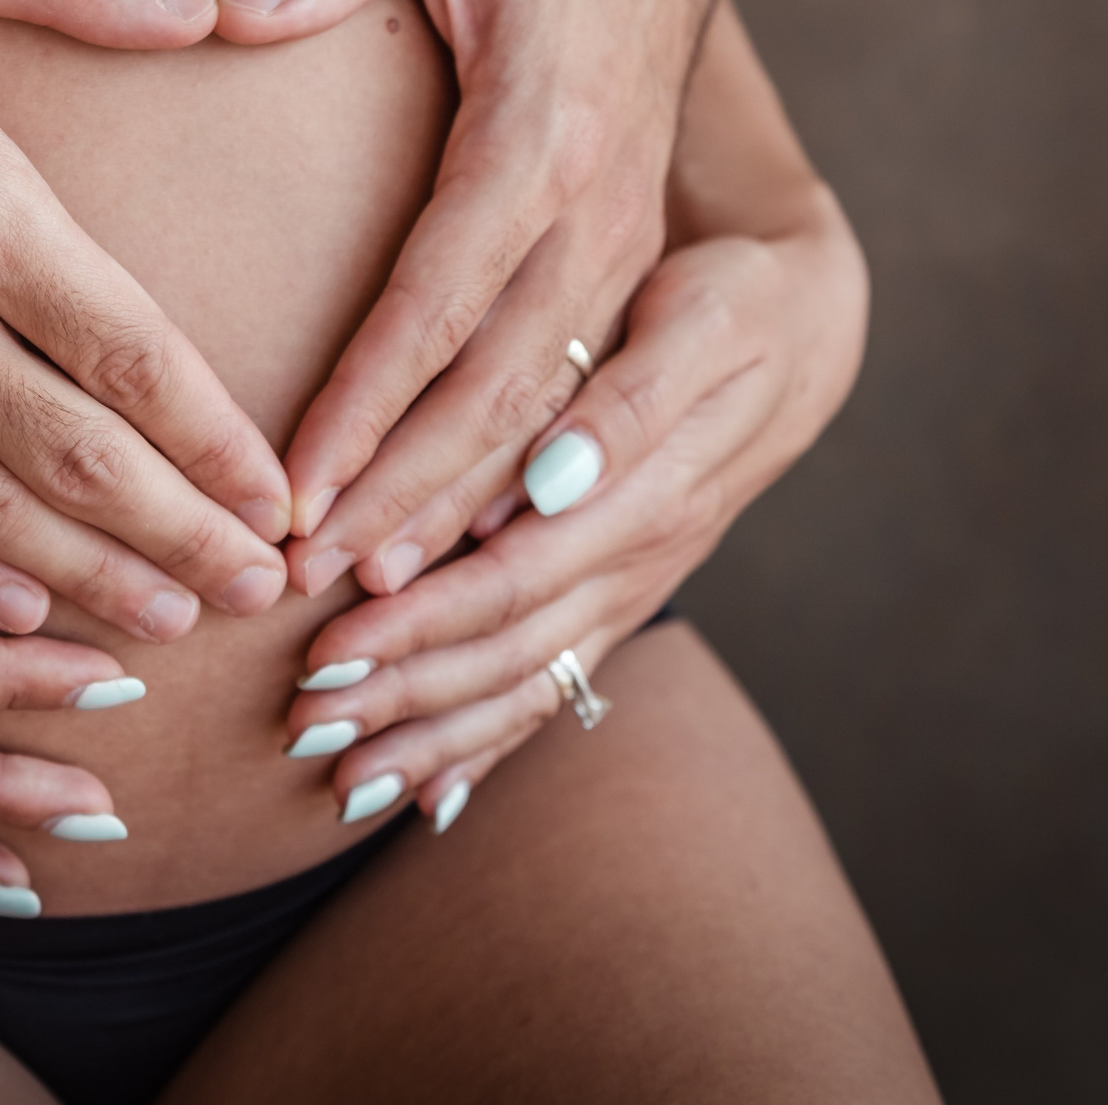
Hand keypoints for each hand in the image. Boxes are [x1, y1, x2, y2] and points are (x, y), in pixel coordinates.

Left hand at [208, 0, 748, 588]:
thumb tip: (224, 11)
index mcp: (544, 136)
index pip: (441, 299)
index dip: (368, 406)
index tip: (296, 492)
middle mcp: (595, 211)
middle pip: (498, 389)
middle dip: (406, 497)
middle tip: (318, 586)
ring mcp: (621, 244)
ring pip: (544, 411)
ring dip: (460, 509)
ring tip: (376, 597)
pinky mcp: (623, 257)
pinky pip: (572, 392)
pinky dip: (513, 479)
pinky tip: (454, 543)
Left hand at [279, 167, 867, 829]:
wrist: (805, 328)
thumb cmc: (735, 308)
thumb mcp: (698, 328)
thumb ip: (630, 406)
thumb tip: (553, 476)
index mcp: (644, 498)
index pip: (513, 580)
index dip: (418, 620)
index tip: (328, 648)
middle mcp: (636, 561)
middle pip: (507, 653)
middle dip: (401, 696)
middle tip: (302, 726)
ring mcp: (631, 589)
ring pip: (526, 686)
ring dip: (432, 738)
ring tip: (341, 782)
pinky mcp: (620, 595)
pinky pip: (555, 686)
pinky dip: (489, 745)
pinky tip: (429, 799)